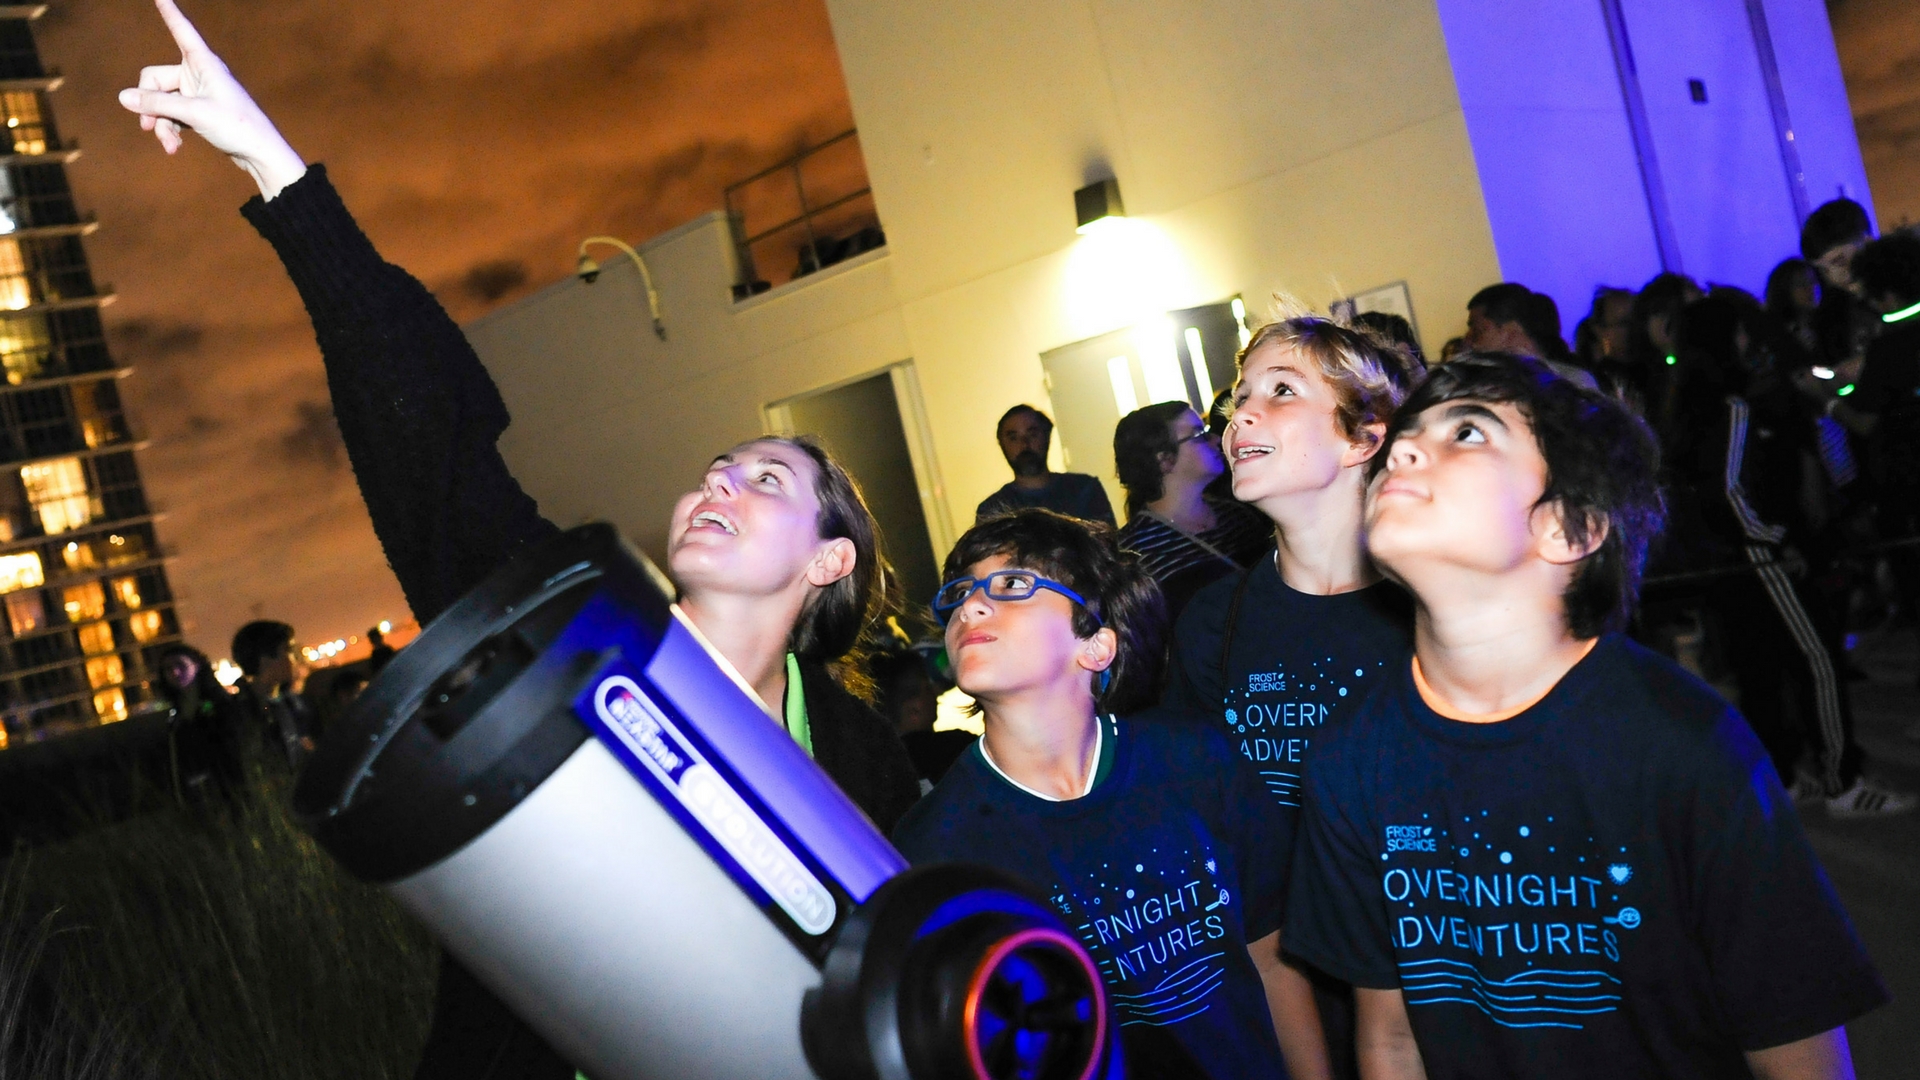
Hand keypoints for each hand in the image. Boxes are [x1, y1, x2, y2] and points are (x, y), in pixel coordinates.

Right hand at [116, 0, 307, 198]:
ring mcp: (198, 92)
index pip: (181, 29)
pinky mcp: (198, 111)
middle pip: (155, 79)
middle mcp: (199, 73)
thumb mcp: (194, 113)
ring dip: (161, 123)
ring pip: (161, 101)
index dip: (169, 12)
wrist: (260, 154)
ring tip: (169, 145)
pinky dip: (170, 130)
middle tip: (147, 126)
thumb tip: (124, 97)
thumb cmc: (237, 127)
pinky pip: (172, 115)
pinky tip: (174, 147)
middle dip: (150, 104)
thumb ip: (158, 103)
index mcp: (204, 62)